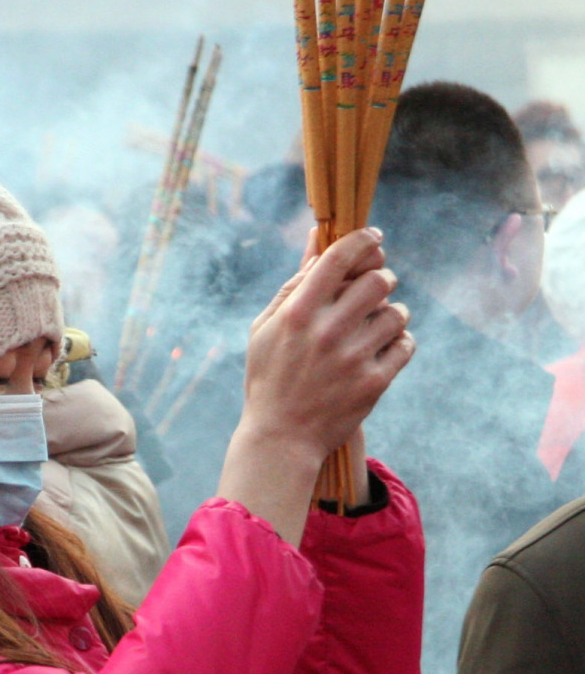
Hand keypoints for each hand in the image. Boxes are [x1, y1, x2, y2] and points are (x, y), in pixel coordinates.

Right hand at [217, 227, 414, 543]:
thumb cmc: (270, 374)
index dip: (362, 240)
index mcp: (298, 312)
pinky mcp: (375, 382)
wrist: (282, 436)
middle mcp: (327, 331)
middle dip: (381, 278)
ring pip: (397, 313)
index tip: (374, 237)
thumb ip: (294, 283)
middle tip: (376, 287)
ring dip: (392, 313)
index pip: (339, 258)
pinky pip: (407, 345)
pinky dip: (400, 342)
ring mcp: (354, 358)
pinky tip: (383, 349)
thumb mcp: (267, 326)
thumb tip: (317, 241)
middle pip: (378, 281)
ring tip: (378, 324)